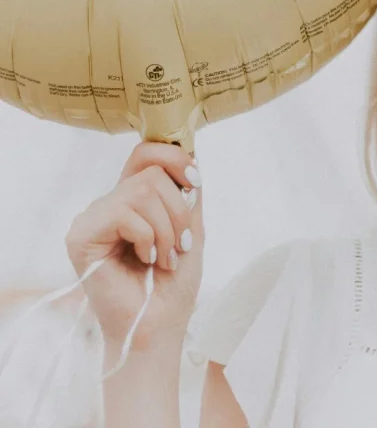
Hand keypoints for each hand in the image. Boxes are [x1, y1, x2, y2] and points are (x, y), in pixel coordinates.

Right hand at [65, 141, 203, 352]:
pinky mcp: (82, 236)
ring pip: (143, 190)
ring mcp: (93, 218)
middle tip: (179, 244)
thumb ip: (188, 191)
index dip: (175, 157)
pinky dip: (147, 238)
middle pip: (151, 171)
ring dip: (166, 229)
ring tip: (164, 258)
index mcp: (132, 198)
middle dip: (178, 208)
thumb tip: (191, 153)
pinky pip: (125, 213)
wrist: (160, 324)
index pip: (146, 152)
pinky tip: (145, 260)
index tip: (195, 183)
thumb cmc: (173, 282)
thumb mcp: (190, 226)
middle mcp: (110, 203)